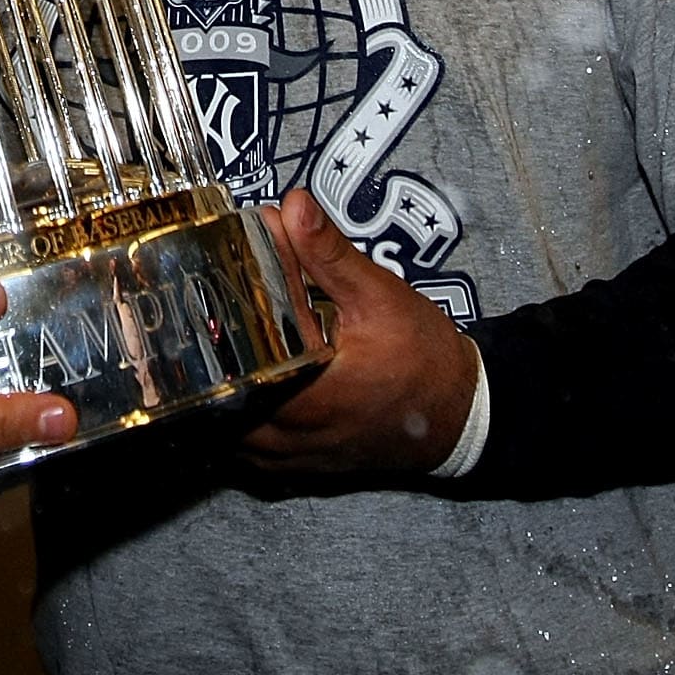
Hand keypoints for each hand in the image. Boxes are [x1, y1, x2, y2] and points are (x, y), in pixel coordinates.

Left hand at [240, 190, 476, 476]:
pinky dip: (239, 412)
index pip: (236, 349)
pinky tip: (247, 379)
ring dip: (224, 382)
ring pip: (226, 423)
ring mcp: (290, 459)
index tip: (222, 275)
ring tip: (227, 339)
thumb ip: (328, 254)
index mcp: (306, 398)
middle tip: (215, 306)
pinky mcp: (296, 467)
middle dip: (214, 348)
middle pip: (219, 391)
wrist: (460, 416)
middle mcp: (290, 437)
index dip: (224, 307)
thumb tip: (292, 207)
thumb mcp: (380, 297)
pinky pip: (246, 445)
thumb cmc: (427, 362)